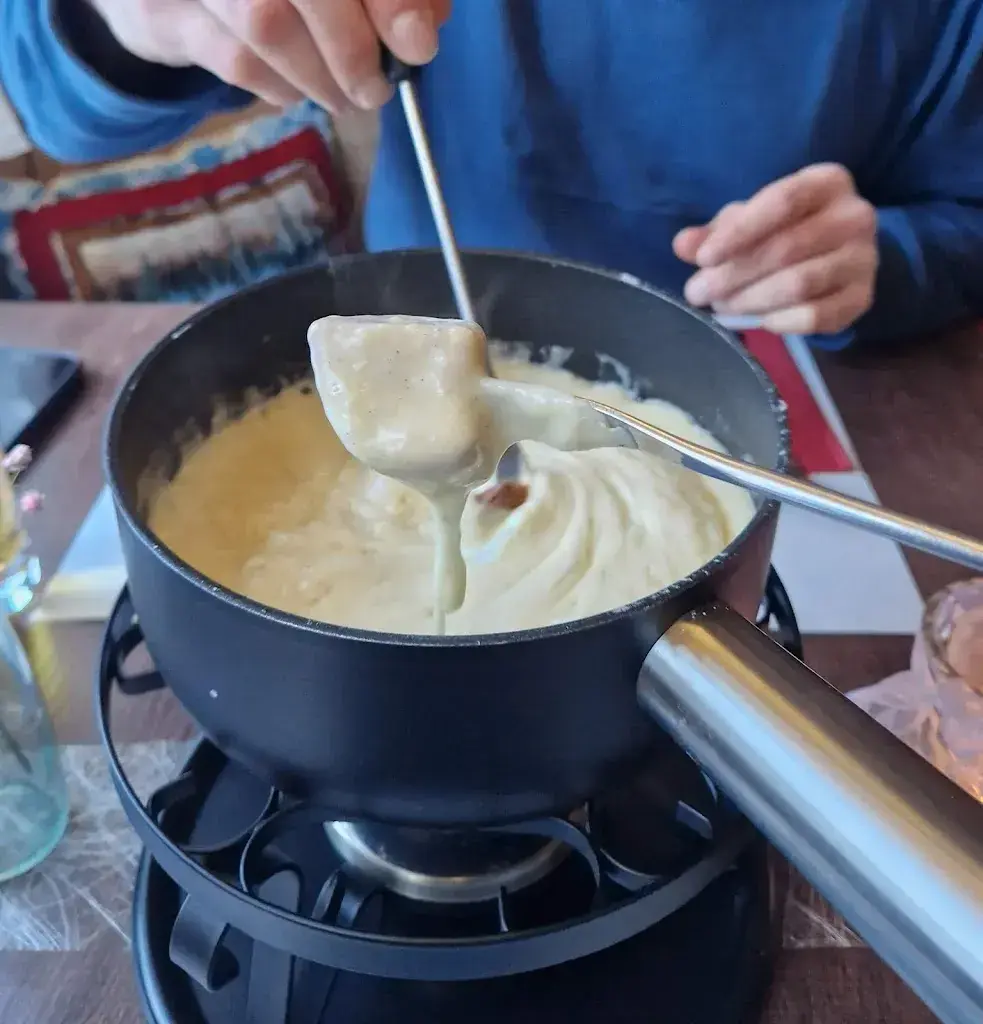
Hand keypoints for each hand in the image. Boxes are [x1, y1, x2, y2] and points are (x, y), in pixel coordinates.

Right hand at [88, 0, 450, 111]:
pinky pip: (234, 59)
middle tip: (377, 88)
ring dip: (320, 77)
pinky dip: (280, 86)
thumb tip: (425, 26)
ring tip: (346, 97)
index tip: (418, 41)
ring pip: (265, 23)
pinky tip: (298, 89)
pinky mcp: (164, 11)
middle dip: (353, 48)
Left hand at [673, 164, 877, 334]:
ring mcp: (864, 259)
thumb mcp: (752, 221)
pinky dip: (779, 322)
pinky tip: (758, 320)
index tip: (702, 258)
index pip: (781, 202)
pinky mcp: (863, 298)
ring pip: (798, 285)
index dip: (738, 232)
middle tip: (699, 293)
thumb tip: (683, 245)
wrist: (842, 258)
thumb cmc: (789, 230)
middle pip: (786, 249)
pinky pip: (816, 316)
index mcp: (827, 183)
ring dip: (751, 301)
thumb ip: (717, 232)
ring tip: (722, 306)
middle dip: (733, 275)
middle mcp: (854, 216)